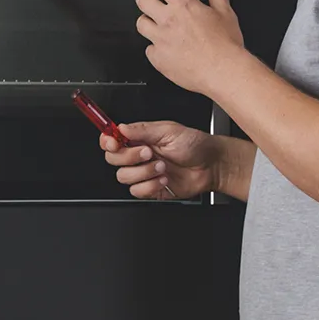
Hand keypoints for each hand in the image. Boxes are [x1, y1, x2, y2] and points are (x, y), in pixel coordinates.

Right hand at [100, 120, 222, 199]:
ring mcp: (143, 173)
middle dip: (130, 157)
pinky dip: (150, 186)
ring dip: (143, 172)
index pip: (111, 140)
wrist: (211, 165)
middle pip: (113, 159)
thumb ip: (142, 130)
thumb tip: (121, 127)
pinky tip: (164, 179)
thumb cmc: (195, 144)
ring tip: (162, 167)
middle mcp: (138, 156)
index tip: (114, 142)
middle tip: (149, 152)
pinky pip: (137, 191)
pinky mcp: (150, 188)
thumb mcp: (169, 130)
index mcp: (139, 138)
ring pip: (123, 177)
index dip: (107, 142)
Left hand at [135, 0, 244, 95]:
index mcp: (183, 5)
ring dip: (147, 23)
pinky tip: (165, 50)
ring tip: (156, 27)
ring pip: (140, 24)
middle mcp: (168, 20)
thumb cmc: (225, 45)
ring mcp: (160, 39)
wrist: (222, 71)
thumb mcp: (226, 14)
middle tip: (149, 2)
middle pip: (142, 1)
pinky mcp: (158, 58)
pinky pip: (148, 50)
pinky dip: (155, 49)